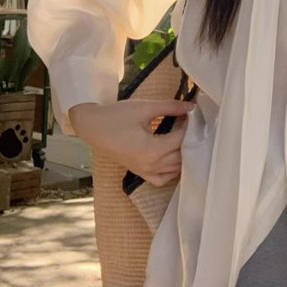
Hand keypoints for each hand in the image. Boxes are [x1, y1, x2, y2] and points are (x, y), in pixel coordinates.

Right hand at [69, 98, 192, 186]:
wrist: (92, 126)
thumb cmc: (116, 116)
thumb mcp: (145, 108)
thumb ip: (171, 107)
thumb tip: (191, 107)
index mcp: (152, 150)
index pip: (182, 140)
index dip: (191, 126)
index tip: (195, 113)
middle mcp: (151, 166)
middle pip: (182, 156)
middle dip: (190, 139)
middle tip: (193, 123)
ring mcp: (145, 171)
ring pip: (175, 170)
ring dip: (184, 155)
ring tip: (186, 136)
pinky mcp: (140, 172)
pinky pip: (162, 178)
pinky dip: (172, 170)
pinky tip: (175, 156)